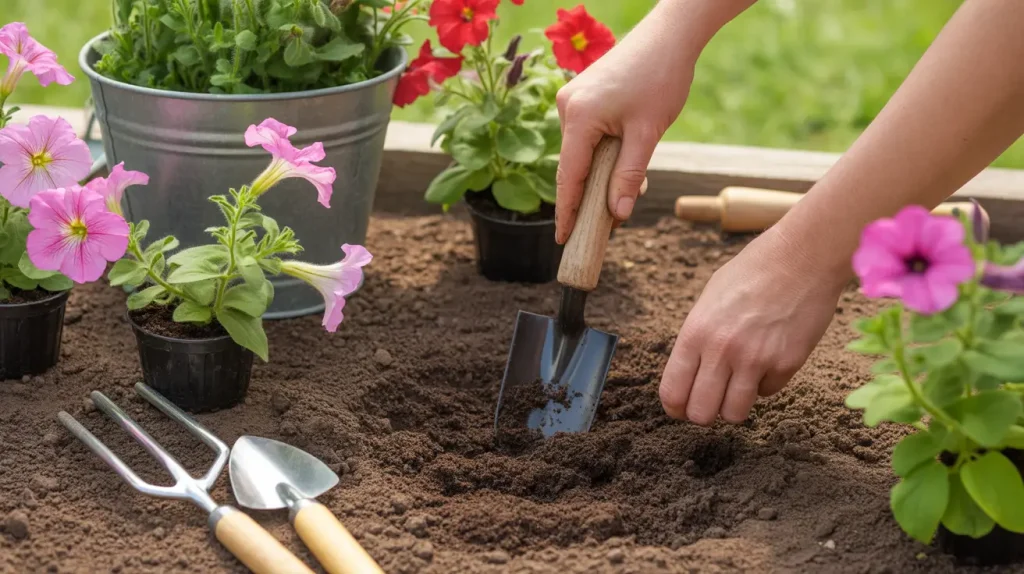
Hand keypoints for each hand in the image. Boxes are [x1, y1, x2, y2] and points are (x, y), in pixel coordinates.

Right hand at [553, 26, 694, 243]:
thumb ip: (629, 176)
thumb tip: (618, 215)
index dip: (566, 212)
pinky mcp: (583, 96)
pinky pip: (588, 136)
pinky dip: (604, 154)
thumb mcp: (647, 134)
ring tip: (631, 189)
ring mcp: (573, 100)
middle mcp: (567, 107)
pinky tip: (627, 162)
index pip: (568, 177)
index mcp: (578, 117)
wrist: (669, 36)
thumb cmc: (660, 78)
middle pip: (573, 166)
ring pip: (582, 152)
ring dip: (602, 174)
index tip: (562, 240)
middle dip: (590, 196)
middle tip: (606, 227)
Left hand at [658, 225, 847, 424]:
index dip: (676, 407)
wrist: (801, 257)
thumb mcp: (709, 300)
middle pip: (701, 414)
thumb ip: (697, 339)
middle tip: (711, 401)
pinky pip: (767, 393)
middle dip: (704, 413)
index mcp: (695, 333)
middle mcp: (722, 351)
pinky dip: (765, 384)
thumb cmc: (752, 272)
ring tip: (739, 385)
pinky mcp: (786, 364)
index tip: (682, 408)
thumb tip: (689, 375)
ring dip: (734, 405)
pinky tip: (768, 358)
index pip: (673, 392)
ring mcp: (756, 360)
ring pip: (735, 414)